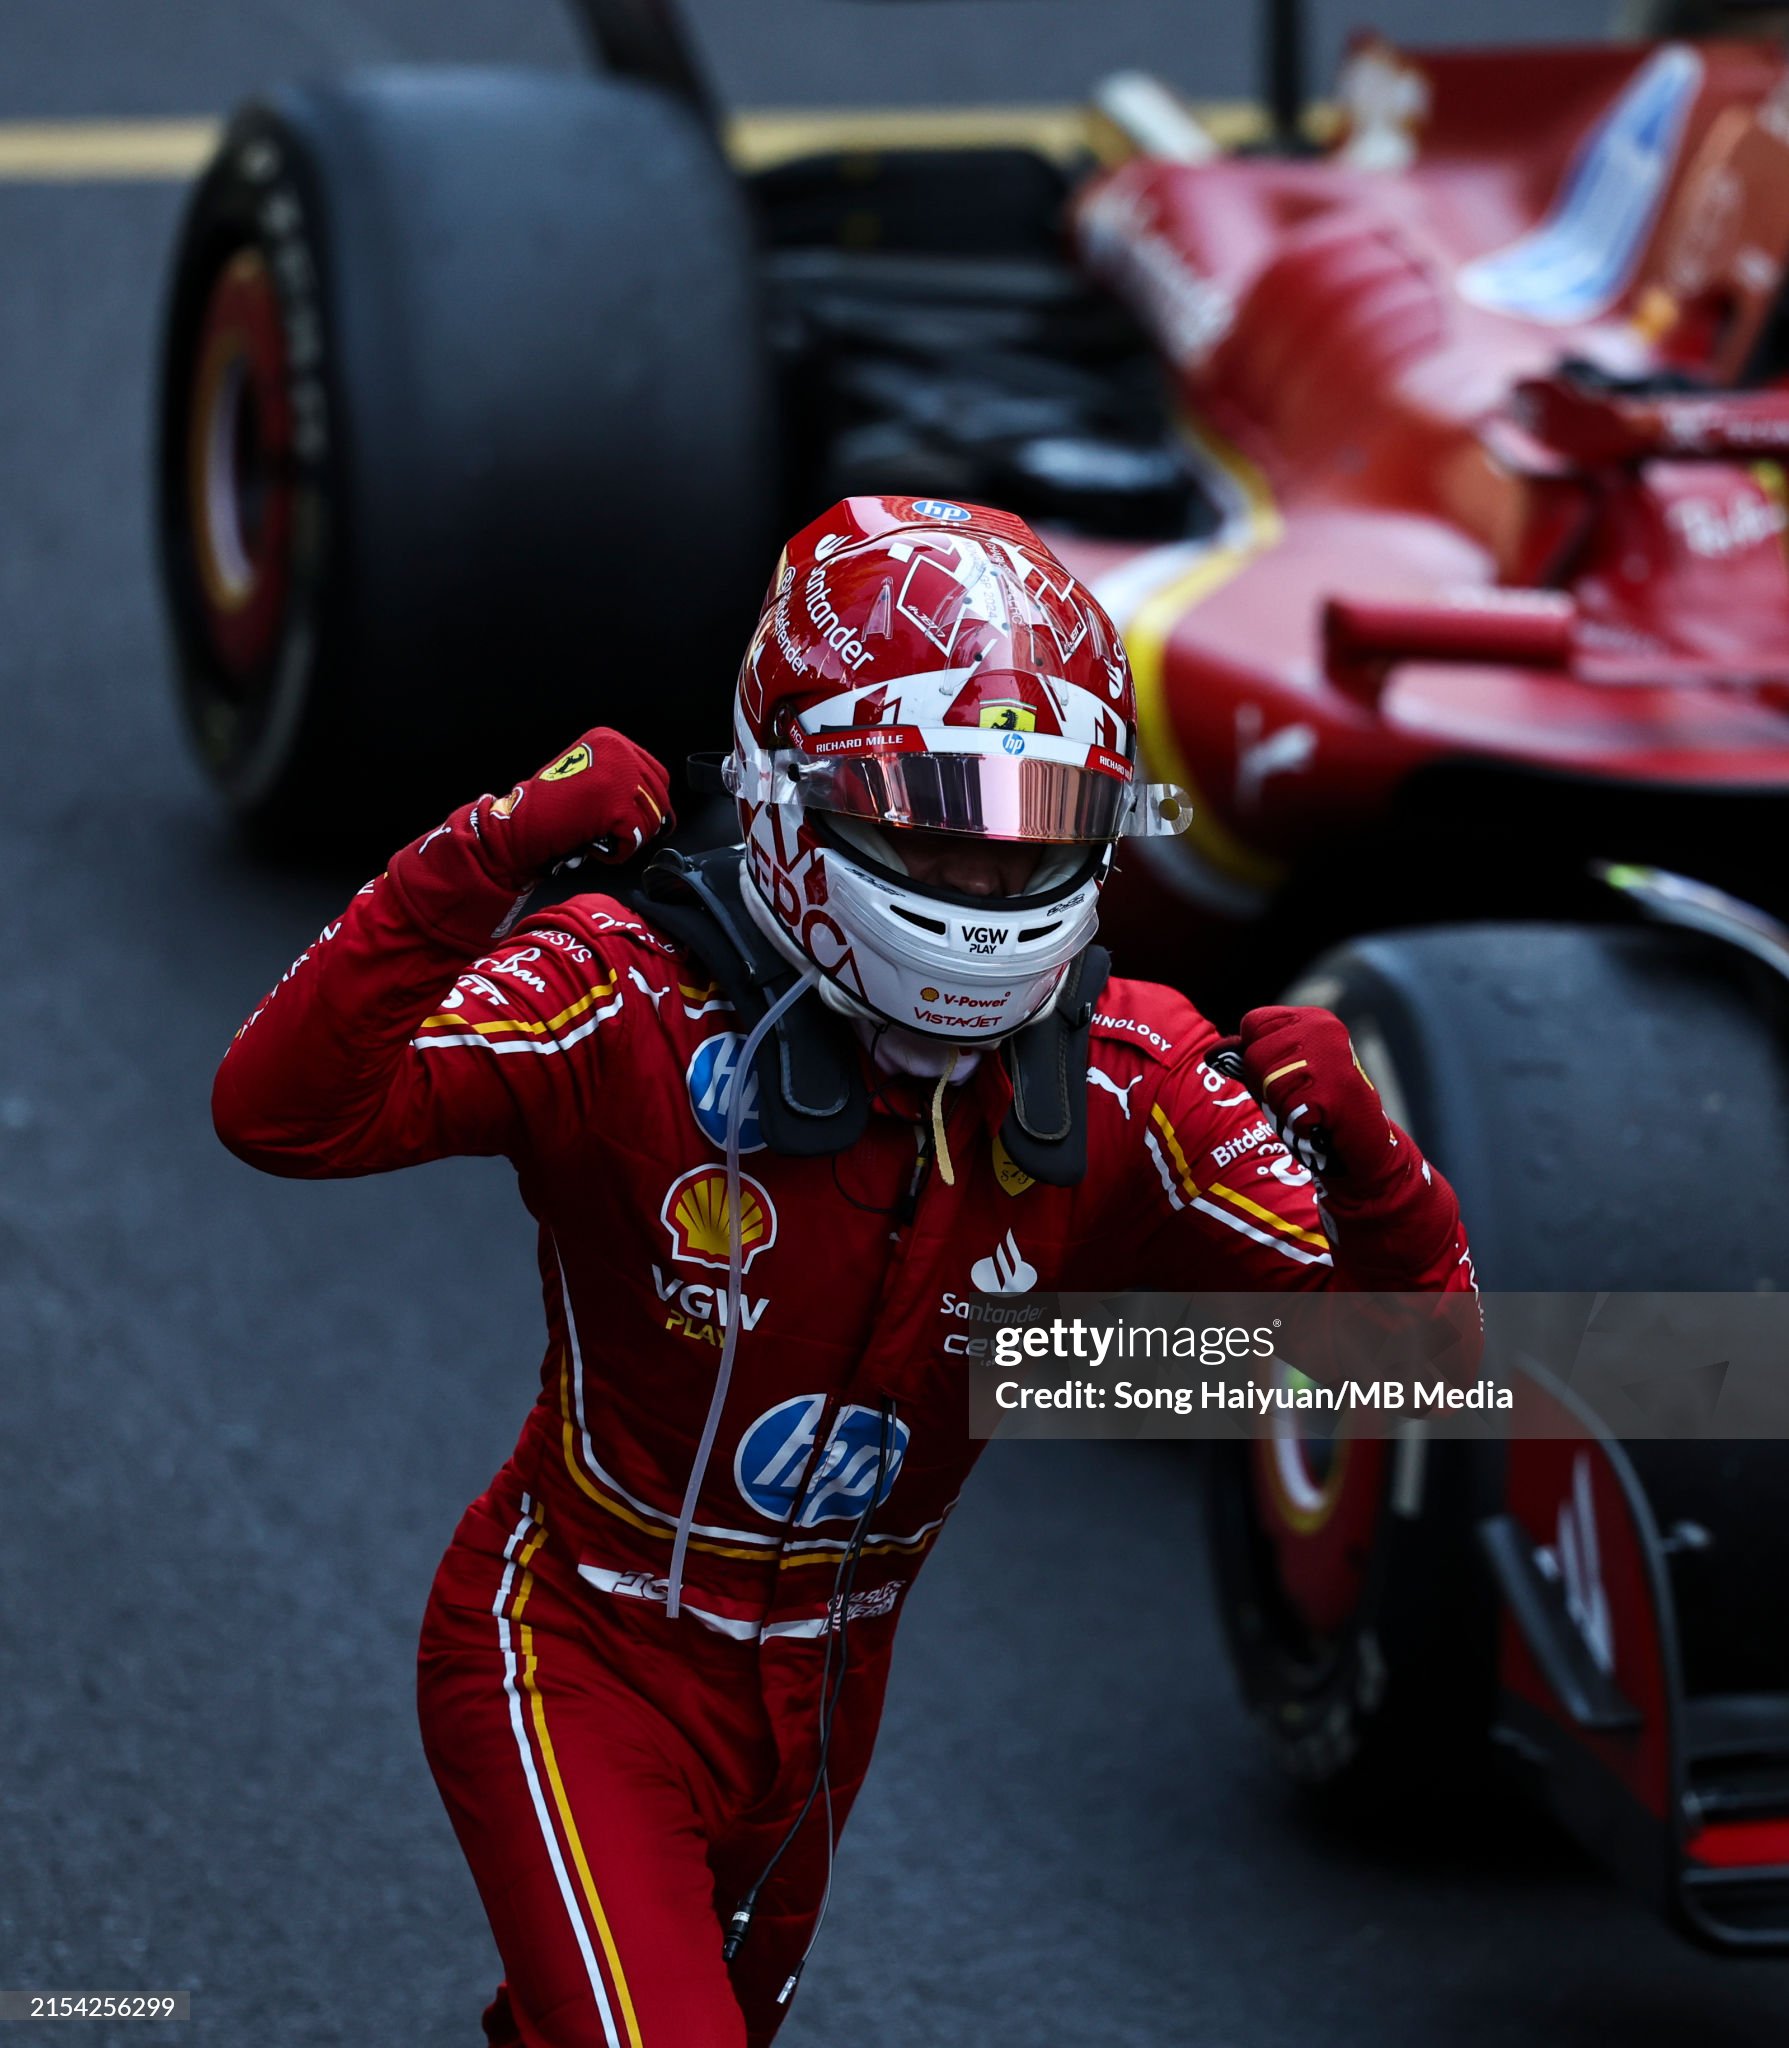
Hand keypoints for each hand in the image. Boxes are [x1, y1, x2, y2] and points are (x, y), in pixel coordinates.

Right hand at [476, 729, 672, 884]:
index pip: (657, 774)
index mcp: (611, 740)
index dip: (651, 802)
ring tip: (602, 839)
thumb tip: (658, 803)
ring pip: (650, 820)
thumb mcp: (589, 773)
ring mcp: (620, 777)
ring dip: (629, 838)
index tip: (640, 818)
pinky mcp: (618, 805)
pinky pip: (635, 838)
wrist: (522, 822)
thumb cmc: (551, 805)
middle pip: (658, 798)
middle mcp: (619, 750)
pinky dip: (618, 851)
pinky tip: (596, 847)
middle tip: (620, 835)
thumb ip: (620, 778)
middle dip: (642, 823)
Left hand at [1235, 1005, 1401, 1188]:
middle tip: (1298, 1096)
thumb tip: (1212, 1052)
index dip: (1256, 1055)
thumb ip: (1250, 1059)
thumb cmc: (1316, 1105)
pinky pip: (1287, 1107)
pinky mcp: (1335, 1090)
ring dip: (1282, 1104)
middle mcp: (1323, 1029)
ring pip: (1268, 1080)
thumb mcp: (1280, 1074)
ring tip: (1308, 1107)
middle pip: (1255, 1053)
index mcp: (1312, 1018)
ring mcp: (1331, 1058)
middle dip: (1266, 1083)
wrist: (1363, 1140)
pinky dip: (1297, 1122)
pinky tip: (1318, 1121)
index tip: (1284, 1073)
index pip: (1252, 1023)